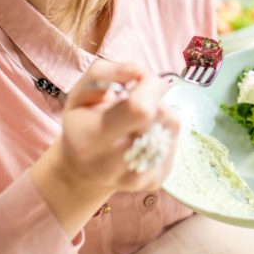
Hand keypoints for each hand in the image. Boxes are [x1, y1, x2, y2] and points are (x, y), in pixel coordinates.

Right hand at [31, 60, 179, 234]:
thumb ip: (105, 72)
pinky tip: (145, 135)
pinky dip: (164, 130)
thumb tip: (140, 71)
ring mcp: (137, 178)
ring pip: (172, 125)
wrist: (82, 172)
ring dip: (160, 113)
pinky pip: (175, 140)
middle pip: (160, 115)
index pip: (140, 109)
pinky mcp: (155, 182)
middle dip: (153, 97)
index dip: (149, 86)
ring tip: (137, 119)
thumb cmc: (81, 125)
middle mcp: (113, 164)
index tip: (140, 80)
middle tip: (136, 100)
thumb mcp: (79, 92)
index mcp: (91, 139)